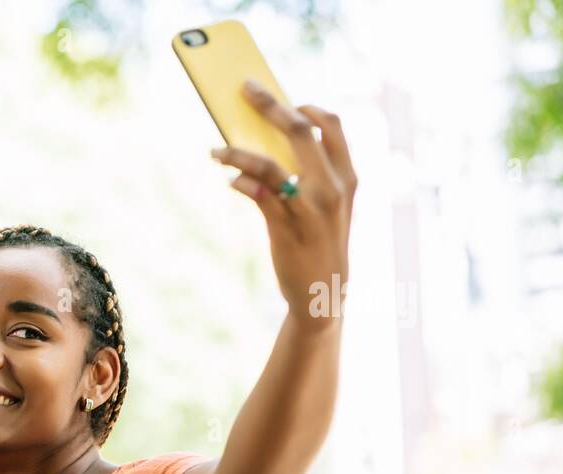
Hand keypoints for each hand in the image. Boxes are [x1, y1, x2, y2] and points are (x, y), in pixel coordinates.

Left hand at [211, 77, 356, 326]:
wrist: (322, 294)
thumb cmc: (319, 242)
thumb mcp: (326, 205)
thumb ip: (308, 174)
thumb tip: (265, 144)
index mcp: (347, 175)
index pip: (332, 124)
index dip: (305, 105)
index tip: (281, 97)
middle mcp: (332, 185)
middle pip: (299, 130)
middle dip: (269, 104)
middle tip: (244, 89)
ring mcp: (310, 207)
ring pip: (270, 163)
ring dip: (237, 152)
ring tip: (215, 150)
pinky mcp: (287, 228)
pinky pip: (258, 195)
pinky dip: (240, 182)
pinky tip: (230, 181)